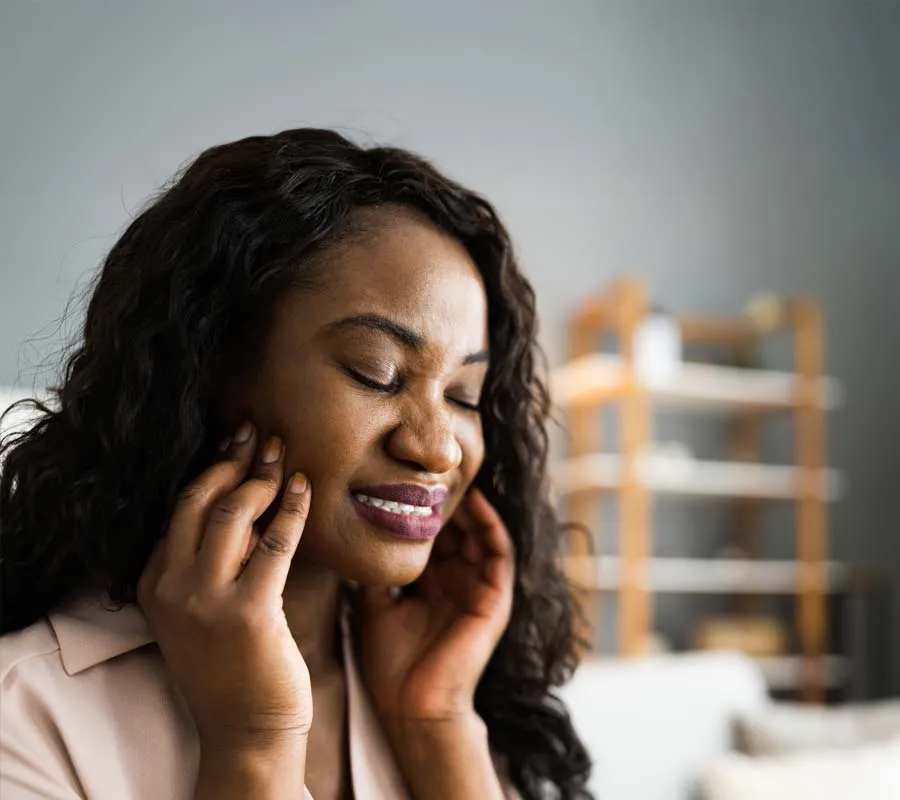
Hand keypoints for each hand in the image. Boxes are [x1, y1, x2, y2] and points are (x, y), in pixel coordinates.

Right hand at [137, 422, 312, 751]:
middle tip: (258, 433)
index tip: (234, 444)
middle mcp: (171, 588)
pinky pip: (274, 542)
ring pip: (231, 512)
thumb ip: (206, 561)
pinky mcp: (247, 613)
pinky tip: (304, 488)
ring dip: (261, 476)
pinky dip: (292, 508)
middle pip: (198, 499)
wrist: (246, 729)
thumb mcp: (198, 609)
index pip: (178, 508)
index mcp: (152, 583)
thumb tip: (242, 498)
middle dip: (231, 459)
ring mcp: (205, 601)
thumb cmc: (232, 664)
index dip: (210, 469)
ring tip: (281, 455)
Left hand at [359, 489, 514, 730]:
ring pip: (478, 534)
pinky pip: (499, 554)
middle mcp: (456, 582)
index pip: (431, 536)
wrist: (412, 709)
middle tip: (426, 467)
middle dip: (443, 500)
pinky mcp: (494, 600)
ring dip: (466, 506)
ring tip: (449, 477)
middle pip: (455, 530)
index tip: (400, 478)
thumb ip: (375, 574)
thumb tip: (354, 536)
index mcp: (431, 585)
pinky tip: (474, 503)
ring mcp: (477, 590)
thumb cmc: (392, 665)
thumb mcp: (375, 607)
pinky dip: (490, 526)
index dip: (420, 508)